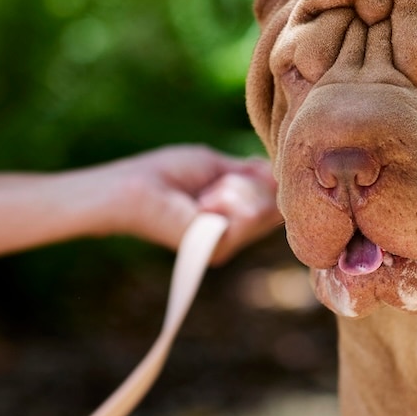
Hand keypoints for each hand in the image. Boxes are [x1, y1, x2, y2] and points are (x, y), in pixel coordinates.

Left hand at [80, 145, 281, 259]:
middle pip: (276, 201)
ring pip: (266, 207)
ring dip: (234, 189)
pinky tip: (201, 205)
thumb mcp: (218, 166)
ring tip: (203, 196)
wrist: (137, 188)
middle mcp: (236, 232)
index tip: (242, 167)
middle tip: (212, 185)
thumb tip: (279, 175)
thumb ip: (251, 173)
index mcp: (235, 212)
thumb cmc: (168, 173)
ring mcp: (230, 243)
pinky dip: (226, 199)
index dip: (266, 177)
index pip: (276, 196)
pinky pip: (250, 214)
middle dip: (248, 181)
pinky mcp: (222, 249)